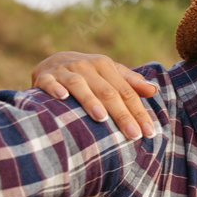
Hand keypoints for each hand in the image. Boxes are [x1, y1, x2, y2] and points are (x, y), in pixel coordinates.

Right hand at [31, 51, 157, 139]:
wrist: (53, 62)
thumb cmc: (90, 74)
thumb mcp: (111, 74)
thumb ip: (131, 82)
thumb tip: (153, 90)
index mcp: (105, 66)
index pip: (126, 92)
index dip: (139, 111)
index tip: (149, 132)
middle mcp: (86, 66)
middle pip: (107, 92)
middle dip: (122, 114)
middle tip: (133, 134)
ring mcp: (64, 70)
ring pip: (79, 85)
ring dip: (90, 100)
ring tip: (101, 118)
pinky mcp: (44, 77)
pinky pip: (49, 82)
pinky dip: (55, 89)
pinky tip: (62, 98)